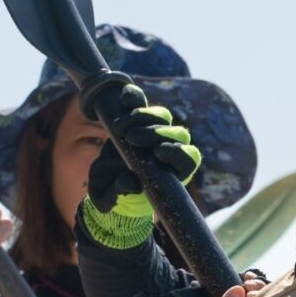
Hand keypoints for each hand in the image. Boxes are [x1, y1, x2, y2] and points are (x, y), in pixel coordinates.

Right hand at [86, 91, 201, 219]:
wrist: (106, 184)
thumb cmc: (117, 197)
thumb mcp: (115, 199)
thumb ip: (123, 194)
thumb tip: (131, 183)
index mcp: (173, 173)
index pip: (189, 158)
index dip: (178, 152)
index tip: (157, 152)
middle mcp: (169, 150)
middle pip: (178, 133)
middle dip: (155, 133)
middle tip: (131, 139)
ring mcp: (154, 132)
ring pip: (163, 116)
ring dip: (143, 117)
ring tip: (119, 128)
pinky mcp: (137, 119)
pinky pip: (141, 102)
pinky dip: (134, 97)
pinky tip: (123, 100)